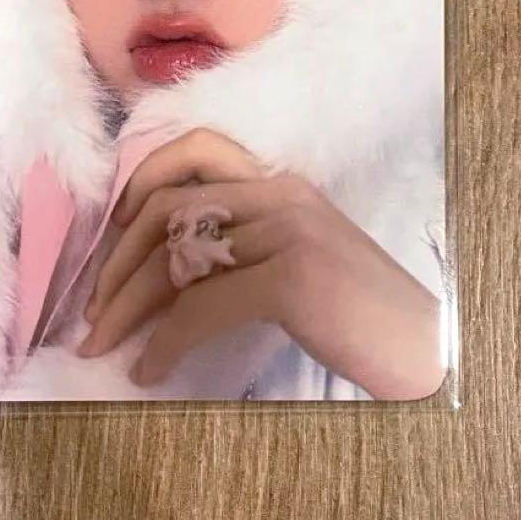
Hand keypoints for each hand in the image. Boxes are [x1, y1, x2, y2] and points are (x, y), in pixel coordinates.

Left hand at [77, 128, 445, 399]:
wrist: (427, 347)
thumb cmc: (360, 311)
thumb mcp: (300, 257)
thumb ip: (245, 244)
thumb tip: (168, 271)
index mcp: (282, 183)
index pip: (197, 149)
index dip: (142, 181)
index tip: (114, 234)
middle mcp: (282, 194)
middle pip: (169, 207)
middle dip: (117, 261)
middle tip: (93, 310)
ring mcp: (288, 231)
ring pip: (175, 257)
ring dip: (125, 306)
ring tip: (102, 344)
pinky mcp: (292, 277)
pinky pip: (200, 306)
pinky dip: (163, 342)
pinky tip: (150, 370)